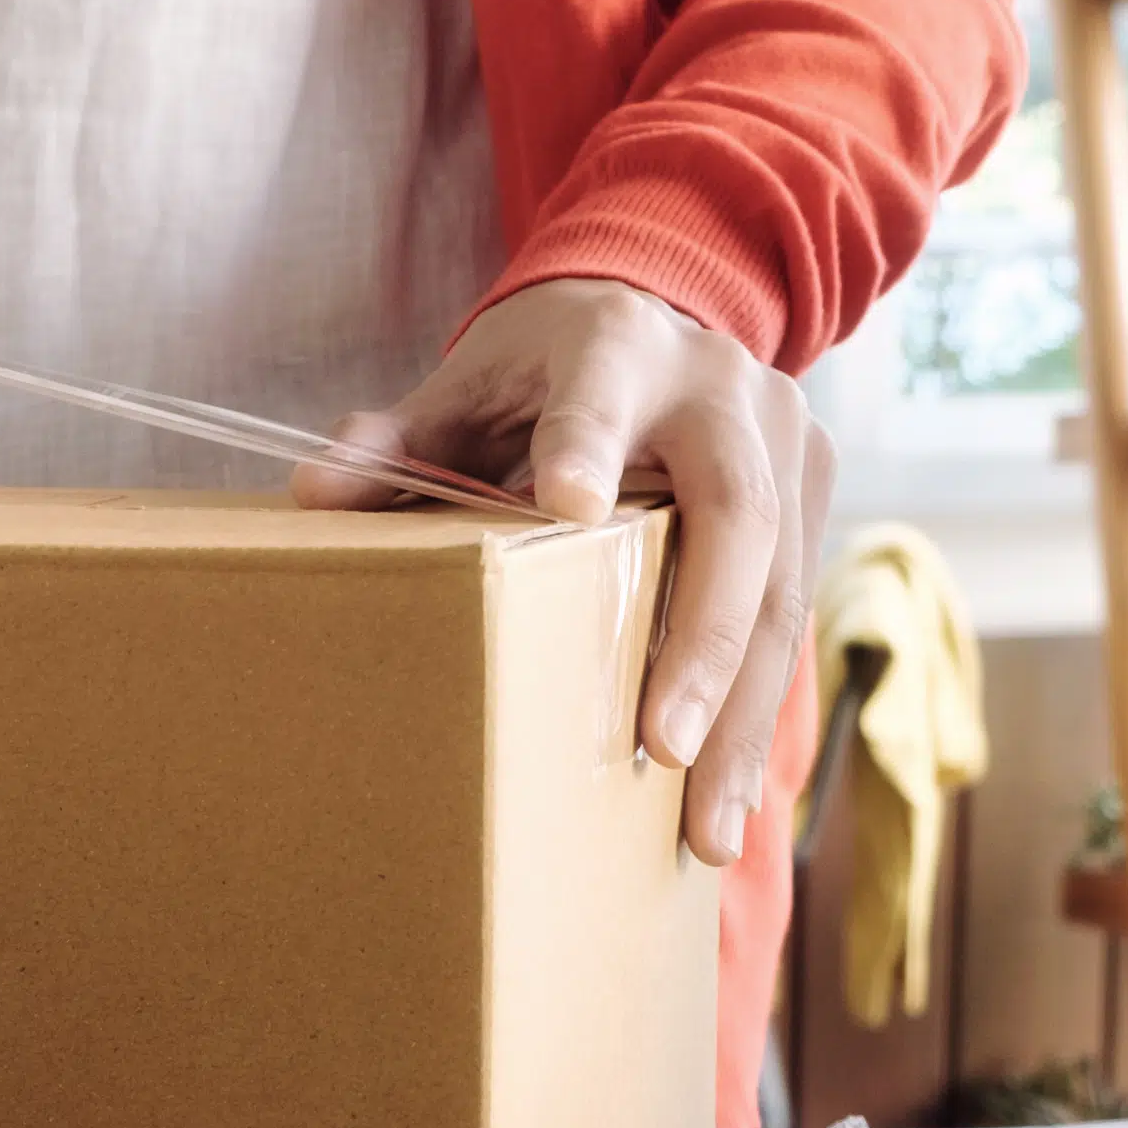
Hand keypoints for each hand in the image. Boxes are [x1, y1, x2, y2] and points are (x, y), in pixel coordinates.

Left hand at [297, 279, 831, 864]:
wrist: (663, 300)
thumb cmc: (546, 365)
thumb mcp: (469, 387)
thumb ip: (399, 440)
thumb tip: (315, 490)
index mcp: (615, 346)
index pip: (601, 396)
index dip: (587, 443)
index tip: (570, 501)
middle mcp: (718, 386)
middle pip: (734, 518)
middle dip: (702, 641)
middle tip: (664, 749)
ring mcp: (783, 438)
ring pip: (781, 587)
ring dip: (746, 715)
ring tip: (710, 827)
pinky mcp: (812, 488)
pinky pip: (793, 612)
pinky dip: (760, 708)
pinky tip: (732, 794)